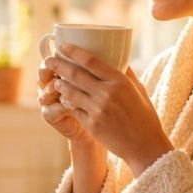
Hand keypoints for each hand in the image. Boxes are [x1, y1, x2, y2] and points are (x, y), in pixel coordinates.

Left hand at [45, 44, 172, 175]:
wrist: (144, 146)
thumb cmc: (144, 116)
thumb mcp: (139, 90)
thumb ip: (126, 73)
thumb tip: (118, 58)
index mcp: (120, 81)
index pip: (91, 61)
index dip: (74, 52)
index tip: (63, 46)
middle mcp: (107, 94)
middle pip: (75, 74)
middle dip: (59, 65)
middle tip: (48, 60)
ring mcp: (97, 110)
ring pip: (70, 92)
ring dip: (60, 84)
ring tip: (55, 80)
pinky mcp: (91, 125)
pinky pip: (73, 109)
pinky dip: (67, 102)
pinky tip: (64, 98)